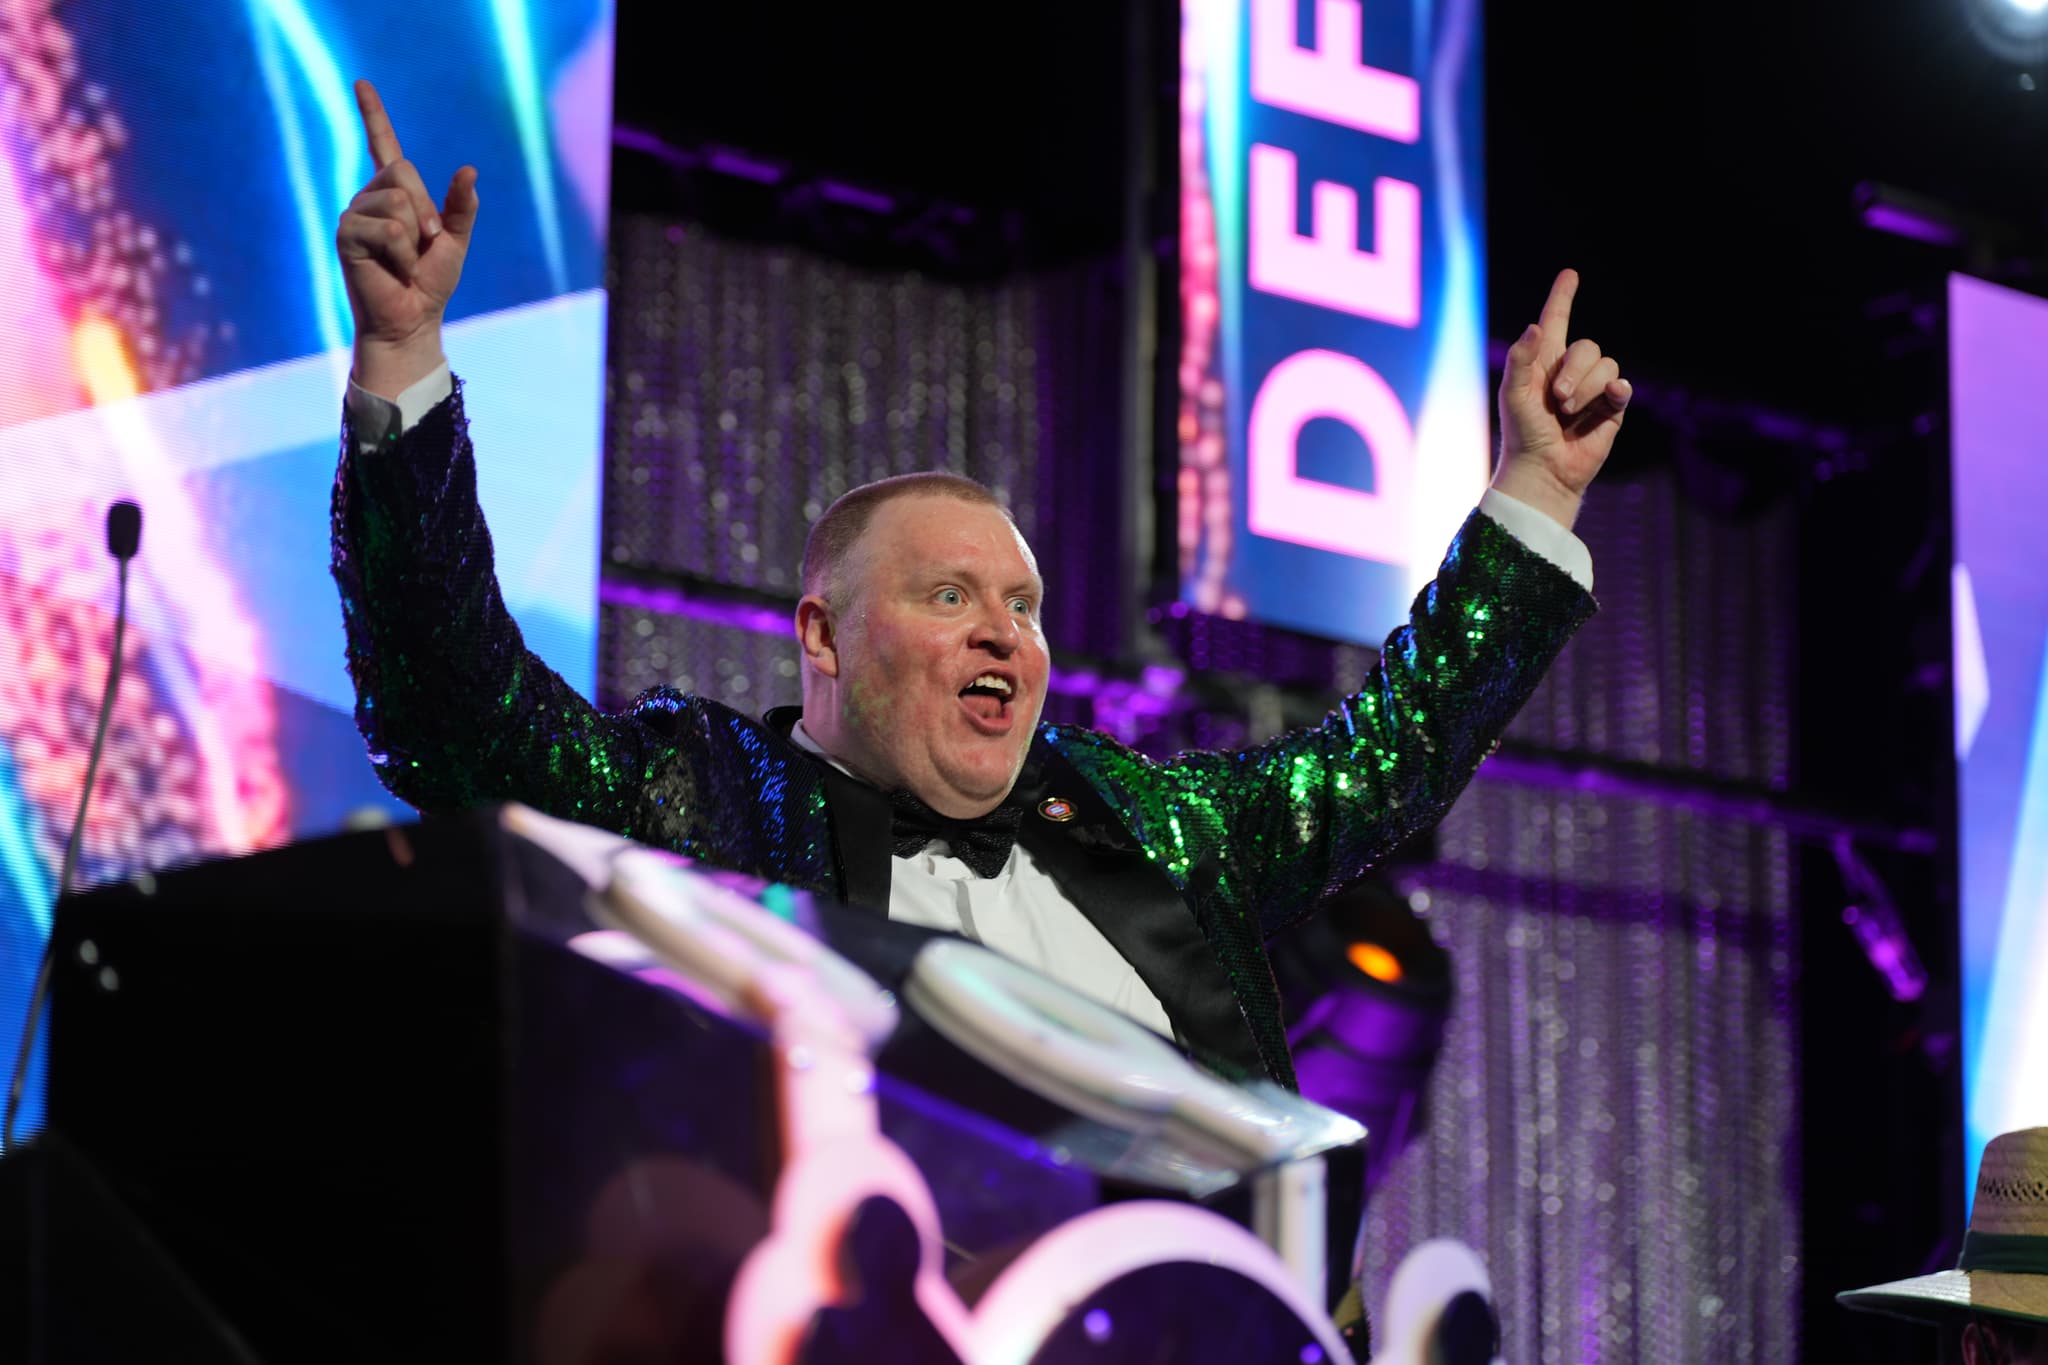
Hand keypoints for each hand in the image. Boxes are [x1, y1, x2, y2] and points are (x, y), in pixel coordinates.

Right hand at [335, 80, 478, 396]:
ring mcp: (355, 213)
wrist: (412, 319)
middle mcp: (369, 196)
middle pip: (405, 172)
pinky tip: (392, 268)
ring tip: (406, 260)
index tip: (361, 83)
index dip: (373, 114)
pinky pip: (388, 227)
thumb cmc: (431, 283)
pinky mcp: (346, 233)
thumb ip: (461, 208)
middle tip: (425, 245)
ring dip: (414, 236)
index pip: (383, 145)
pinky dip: (401, 252)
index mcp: (395, 194)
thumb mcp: (455, 242)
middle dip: (427, 210)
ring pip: (397, 200)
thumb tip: (469, 169)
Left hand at [1492, 269, 1631, 528]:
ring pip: (1607, 365)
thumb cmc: (1522, 433)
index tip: (1570, 274)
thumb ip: (1521, 358)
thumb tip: (1537, 326)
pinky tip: (1609, 399)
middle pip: (1588, 346)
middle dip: (1574, 370)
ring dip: (1587, 387)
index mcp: (1544, 361)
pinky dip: (1615, 391)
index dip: (1563, 297)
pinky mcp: (1611, 409)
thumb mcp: (1513, 393)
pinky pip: (1622, 387)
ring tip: (1569, 412)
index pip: (1556, 320)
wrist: (1543, 469)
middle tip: (1557, 399)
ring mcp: (1593, 389)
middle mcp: (1571, 371)